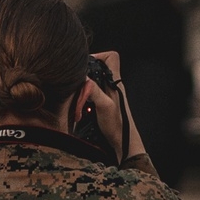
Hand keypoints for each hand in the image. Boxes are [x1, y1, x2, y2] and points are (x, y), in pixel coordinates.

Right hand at [81, 49, 143, 166]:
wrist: (122, 144)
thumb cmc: (117, 125)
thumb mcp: (104, 105)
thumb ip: (93, 89)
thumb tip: (82, 76)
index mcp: (115, 82)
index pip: (111, 57)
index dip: (99, 55)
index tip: (86, 63)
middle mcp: (111, 86)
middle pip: (98, 68)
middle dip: (86, 73)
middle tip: (77, 82)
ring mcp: (107, 95)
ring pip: (93, 82)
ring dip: (83, 88)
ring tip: (77, 96)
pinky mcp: (102, 105)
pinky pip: (90, 94)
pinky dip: (83, 98)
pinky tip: (79, 107)